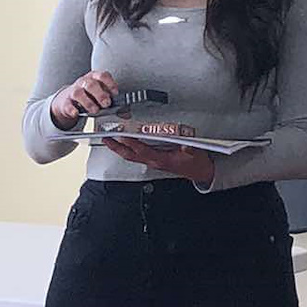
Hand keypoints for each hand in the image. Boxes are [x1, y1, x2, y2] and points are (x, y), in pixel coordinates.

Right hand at [50, 71, 121, 129]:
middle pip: (91, 84)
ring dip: (88, 102)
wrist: (67, 99)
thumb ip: (111, 101)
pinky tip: (76, 113)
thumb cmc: (88, 95)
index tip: (115, 93)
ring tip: (95, 110)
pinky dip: (72, 109)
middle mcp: (83, 82)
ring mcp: (73, 91)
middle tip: (107, 103)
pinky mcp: (65, 102)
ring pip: (78, 93)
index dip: (110, 83)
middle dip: (100, 94)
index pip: (103, 75)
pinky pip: (67, 104)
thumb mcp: (100, 95)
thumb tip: (126, 113)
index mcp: (94, 77)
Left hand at [100, 137, 215, 186]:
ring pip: (132, 155)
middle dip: (117, 148)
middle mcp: (154, 161)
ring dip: (120, 148)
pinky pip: (137, 154)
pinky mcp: (155, 159)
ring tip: (111, 140)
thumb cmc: (195, 163)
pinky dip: (129, 149)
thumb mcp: (195, 154)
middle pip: (131, 155)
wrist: (200, 172)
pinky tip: (127, 143)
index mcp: (161, 160)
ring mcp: (153, 161)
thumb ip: (189, 149)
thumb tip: (185, 144)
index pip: (142, 151)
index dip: (132, 143)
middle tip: (107, 139)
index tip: (123, 135)